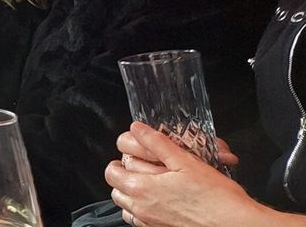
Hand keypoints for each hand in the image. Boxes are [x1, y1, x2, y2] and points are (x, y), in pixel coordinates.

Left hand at [107, 123, 268, 226]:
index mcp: (142, 188)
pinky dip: (143, 211)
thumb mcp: (186, 162)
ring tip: (150, 186)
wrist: (234, 224)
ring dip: (132, 196)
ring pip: (126, 208)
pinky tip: (160, 202)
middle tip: (140, 170)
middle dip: (123, 179)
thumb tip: (138, 129)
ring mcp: (150, 222)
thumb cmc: (215, 196)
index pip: (111, 173)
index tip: (128, 158)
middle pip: (116, 191)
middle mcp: (142, 208)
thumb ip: (158, 143)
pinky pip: (140, 221)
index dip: (117, 163)